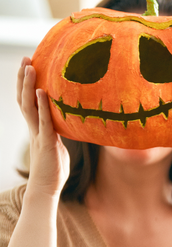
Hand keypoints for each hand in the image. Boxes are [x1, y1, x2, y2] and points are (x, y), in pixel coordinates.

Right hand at [17, 58, 68, 197]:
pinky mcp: (46, 142)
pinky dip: (42, 106)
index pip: (29, 101)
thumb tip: (71, 123)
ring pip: (29, 105)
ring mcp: (38, 134)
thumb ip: (61, 132)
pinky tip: (43, 93)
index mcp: (37, 127)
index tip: (30, 66)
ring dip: (29, 86)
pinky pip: (43, 121)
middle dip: (24, 78)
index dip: (28, 84)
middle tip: (26, 59)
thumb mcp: (59, 145)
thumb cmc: (54, 168)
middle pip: (24, 98)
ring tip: (29, 67)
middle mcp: (34, 127)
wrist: (46, 188)